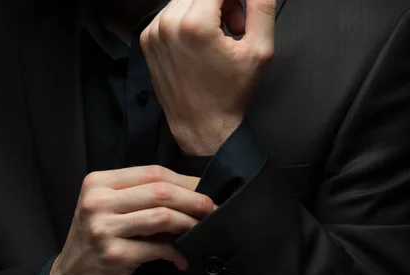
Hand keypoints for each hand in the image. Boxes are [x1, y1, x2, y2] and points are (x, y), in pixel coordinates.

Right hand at [49, 165, 214, 274]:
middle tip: (212, 210)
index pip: (151, 172)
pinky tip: (181, 258)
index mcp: (98, 183)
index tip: (204, 190)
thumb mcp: (107, 212)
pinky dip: (176, 252)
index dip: (184, 180)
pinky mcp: (114, 255)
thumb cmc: (94, 245)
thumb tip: (190, 192)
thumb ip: (138, 199)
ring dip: (189, 224)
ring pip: (162, 216)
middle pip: (160, 191)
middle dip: (194, 200)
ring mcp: (103, 229)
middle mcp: (98, 202)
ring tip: (201, 231)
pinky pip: (158, 248)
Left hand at [140, 0, 275, 154]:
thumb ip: (261, 7)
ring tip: (219, 36)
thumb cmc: (228, 95)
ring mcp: (154, 33)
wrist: (201, 126)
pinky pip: (170, 13)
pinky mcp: (147, 40)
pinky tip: (200, 42)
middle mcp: (168, 25)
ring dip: (205, 8)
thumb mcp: (259, 50)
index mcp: (194, 25)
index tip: (242, 13)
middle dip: (223, 1)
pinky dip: (188, 19)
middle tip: (236, 25)